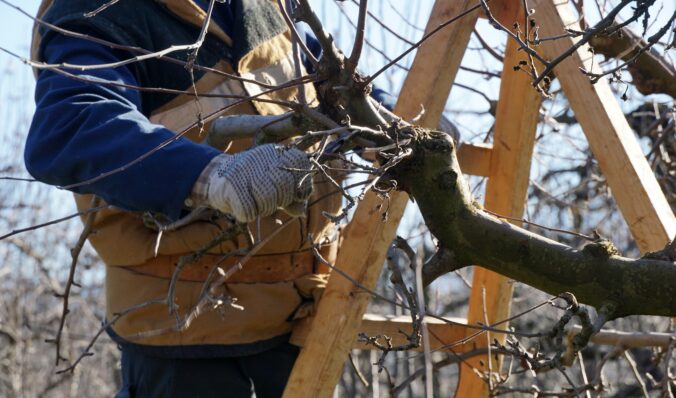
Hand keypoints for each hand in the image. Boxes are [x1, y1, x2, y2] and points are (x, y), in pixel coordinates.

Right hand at [197, 145, 312, 222]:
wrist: (215, 176)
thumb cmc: (251, 183)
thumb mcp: (275, 185)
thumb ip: (292, 195)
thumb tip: (300, 211)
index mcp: (275, 153)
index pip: (299, 161)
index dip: (302, 184)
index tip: (297, 195)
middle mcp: (260, 158)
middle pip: (284, 186)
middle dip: (281, 200)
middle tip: (270, 202)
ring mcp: (243, 170)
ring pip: (267, 200)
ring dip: (264, 209)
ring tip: (256, 204)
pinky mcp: (230, 185)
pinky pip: (248, 211)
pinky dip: (248, 214)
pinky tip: (243, 207)